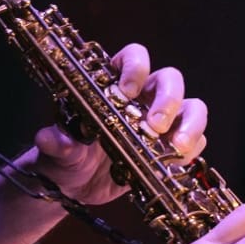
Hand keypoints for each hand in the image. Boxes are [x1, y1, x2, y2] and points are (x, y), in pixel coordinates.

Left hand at [32, 41, 208, 205]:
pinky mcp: (170, 147)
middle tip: (154, 127)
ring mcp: (159, 121)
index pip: (133, 57)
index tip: (126, 92)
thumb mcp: (56, 152)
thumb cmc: (64, 158)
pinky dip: (190, 150)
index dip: (135, 68)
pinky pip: (195, 140)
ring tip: (175, 149)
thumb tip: (49, 138)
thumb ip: (56, 144)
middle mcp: (141, 97)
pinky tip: (176, 163)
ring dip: (190, 125)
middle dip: (168, 100)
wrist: (74, 186)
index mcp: (112, 84)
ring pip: (191, 107)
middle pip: (169, 80)